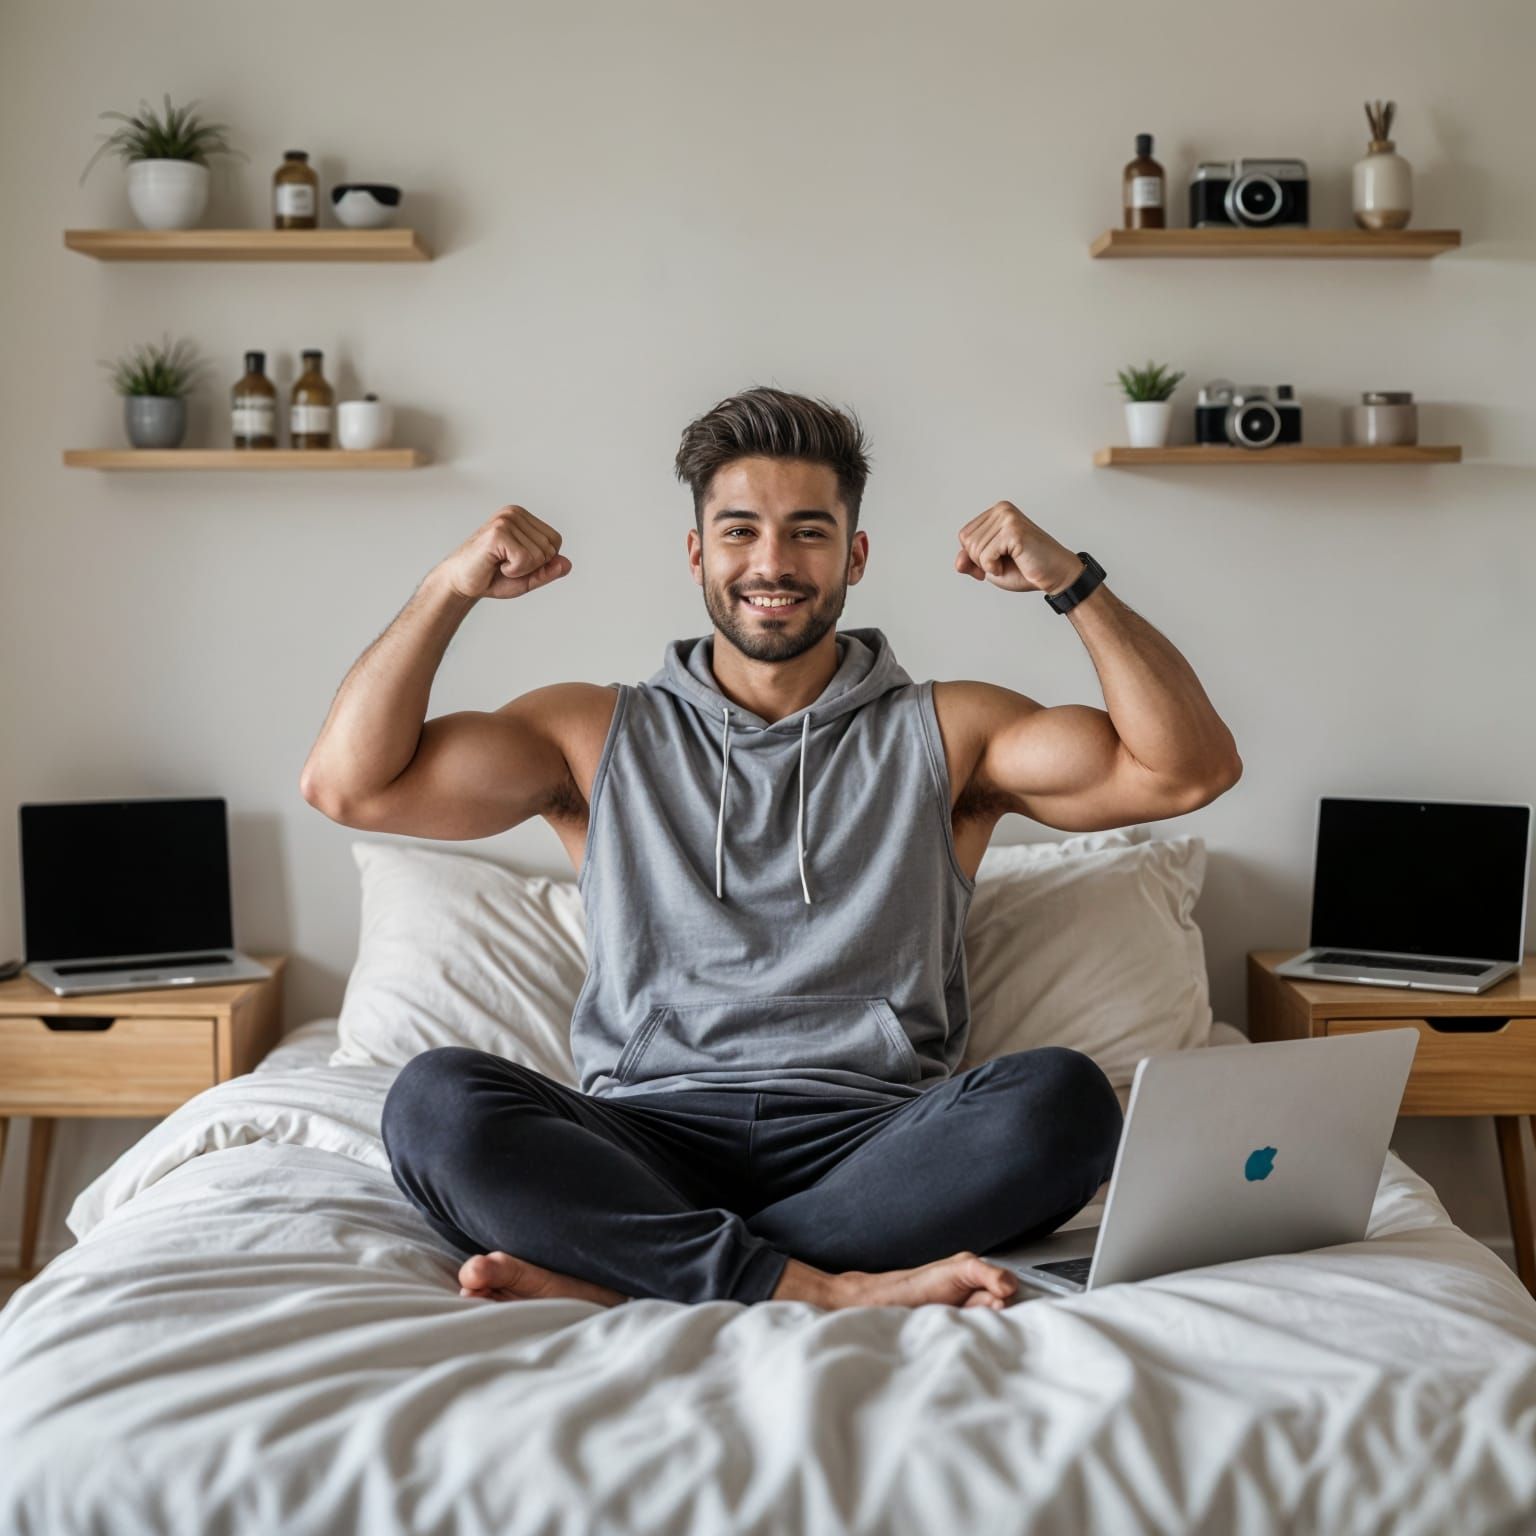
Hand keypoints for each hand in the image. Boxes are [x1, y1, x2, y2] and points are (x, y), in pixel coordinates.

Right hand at [438, 506, 570, 600]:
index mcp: (523, 518)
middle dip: (532, 566)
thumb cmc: (492, 577)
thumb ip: (548, 571)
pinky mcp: (498, 532)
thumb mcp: (528, 577)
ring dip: (521, 569)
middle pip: (550, 548)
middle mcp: (514, 513)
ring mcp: (505, 520)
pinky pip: (525, 559)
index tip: (516, 562)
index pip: (555, 541)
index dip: (540, 561)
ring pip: (539, 555)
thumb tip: (567, 563)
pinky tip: (495, 564)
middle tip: (506, 564)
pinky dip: (513, 571)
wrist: (460, 583)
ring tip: (499, 563)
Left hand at [954, 501, 1081, 594]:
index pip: (964, 535)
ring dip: (989, 565)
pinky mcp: (1013, 530)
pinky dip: (994, 567)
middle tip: (1004, 562)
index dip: (974, 556)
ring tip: (1011, 561)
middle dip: (981, 561)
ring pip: (974, 549)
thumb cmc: (1026, 569)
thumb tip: (958, 562)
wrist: (1055, 575)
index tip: (995, 561)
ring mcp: (1008, 517)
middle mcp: (1002, 509)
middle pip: (967, 541)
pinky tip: (1014, 562)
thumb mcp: (989, 565)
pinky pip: (985, 556)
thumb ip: (970, 560)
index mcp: (996, 513)